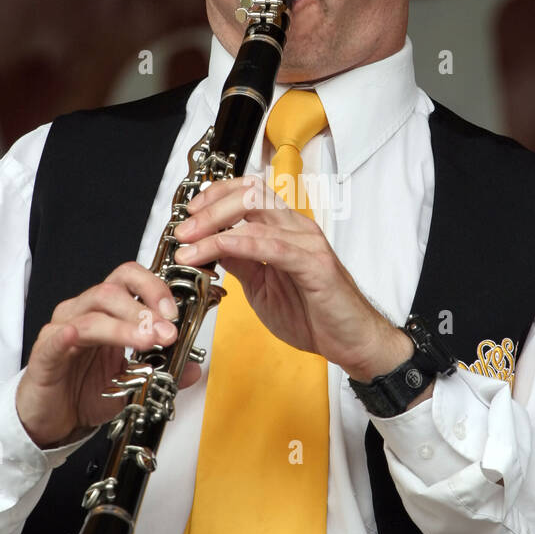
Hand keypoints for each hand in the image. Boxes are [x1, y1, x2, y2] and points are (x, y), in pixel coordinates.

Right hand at [16, 261, 200, 448]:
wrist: (54, 421)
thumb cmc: (85, 392)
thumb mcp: (133, 383)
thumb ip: (163, 372)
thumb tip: (194, 368)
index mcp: (105, 311)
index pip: (128, 279)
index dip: (154, 288)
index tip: (175, 313)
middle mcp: (82, 313)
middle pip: (112, 289)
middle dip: (145, 308)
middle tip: (167, 331)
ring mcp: (61, 330)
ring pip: (94, 312)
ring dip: (125, 325)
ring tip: (148, 340)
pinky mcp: (45, 352)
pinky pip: (60, 336)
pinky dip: (76, 333)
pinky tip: (85, 337)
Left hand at [172, 176, 412, 379]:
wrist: (351, 342)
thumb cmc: (314, 315)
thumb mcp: (262, 287)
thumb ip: (240, 263)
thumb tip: (211, 247)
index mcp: (286, 230)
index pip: (250, 191)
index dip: (216, 194)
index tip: (190, 212)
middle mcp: (298, 228)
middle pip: (250, 193)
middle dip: (209, 208)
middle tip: (183, 230)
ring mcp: (307, 243)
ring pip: (256, 213)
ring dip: (214, 227)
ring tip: (189, 246)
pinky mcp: (314, 264)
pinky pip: (270, 246)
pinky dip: (236, 245)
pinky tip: (214, 253)